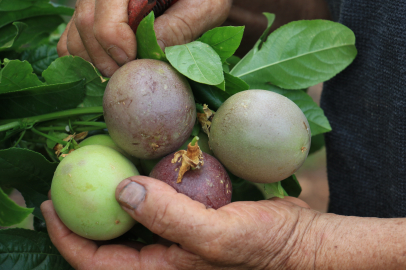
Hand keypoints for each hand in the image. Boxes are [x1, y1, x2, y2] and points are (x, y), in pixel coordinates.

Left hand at [41, 176, 321, 269]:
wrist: (299, 241)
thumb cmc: (265, 248)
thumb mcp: (217, 236)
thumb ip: (169, 216)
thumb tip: (121, 190)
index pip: (98, 262)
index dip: (67, 238)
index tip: (50, 205)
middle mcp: (163, 256)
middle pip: (108, 239)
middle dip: (83, 213)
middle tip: (67, 179)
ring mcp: (176, 236)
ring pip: (131, 217)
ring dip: (112, 194)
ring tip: (97, 165)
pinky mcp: (190, 217)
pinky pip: (157, 200)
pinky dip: (144, 182)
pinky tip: (142, 161)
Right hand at [57, 0, 230, 76]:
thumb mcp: (204, 7)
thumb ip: (181, 27)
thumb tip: (153, 52)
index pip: (105, 12)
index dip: (114, 42)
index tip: (133, 61)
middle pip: (85, 24)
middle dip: (106, 59)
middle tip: (128, 75)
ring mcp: (92, 2)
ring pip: (74, 36)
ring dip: (95, 63)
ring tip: (122, 73)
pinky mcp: (88, 16)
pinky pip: (70, 42)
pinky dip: (85, 61)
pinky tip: (109, 68)